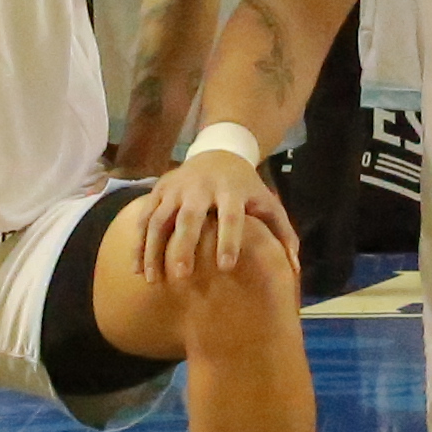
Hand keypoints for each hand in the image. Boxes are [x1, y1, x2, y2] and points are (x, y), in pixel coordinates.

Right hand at [125, 142, 291, 291]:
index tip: (225, 267)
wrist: (219, 152)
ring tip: (153, 280)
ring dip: (153, 249)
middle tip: (180, 276)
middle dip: (183, 247)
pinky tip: (138, 269)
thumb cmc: (246, 187)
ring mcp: (176, 188)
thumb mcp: (268, 203)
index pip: (230, 216)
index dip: (229, 240)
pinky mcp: (158, 190)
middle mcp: (200, 188)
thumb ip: (283, 234)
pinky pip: (144, 218)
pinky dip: (139, 244)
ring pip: (159, 219)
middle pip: (188, 218)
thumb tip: (294, 269)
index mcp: (231, 190)